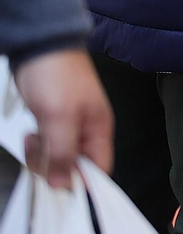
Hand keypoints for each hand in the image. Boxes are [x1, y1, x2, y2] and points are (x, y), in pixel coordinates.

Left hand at [14, 48, 113, 187]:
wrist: (40, 47)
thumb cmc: (57, 76)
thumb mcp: (59, 119)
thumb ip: (63, 153)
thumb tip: (63, 185)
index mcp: (99, 130)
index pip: (99, 170)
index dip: (81, 182)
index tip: (58, 184)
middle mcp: (87, 132)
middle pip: (75, 168)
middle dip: (53, 166)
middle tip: (40, 151)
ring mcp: (70, 127)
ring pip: (57, 158)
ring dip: (41, 155)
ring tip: (34, 137)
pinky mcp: (54, 123)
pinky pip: (47, 146)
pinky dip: (36, 145)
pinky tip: (32, 132)